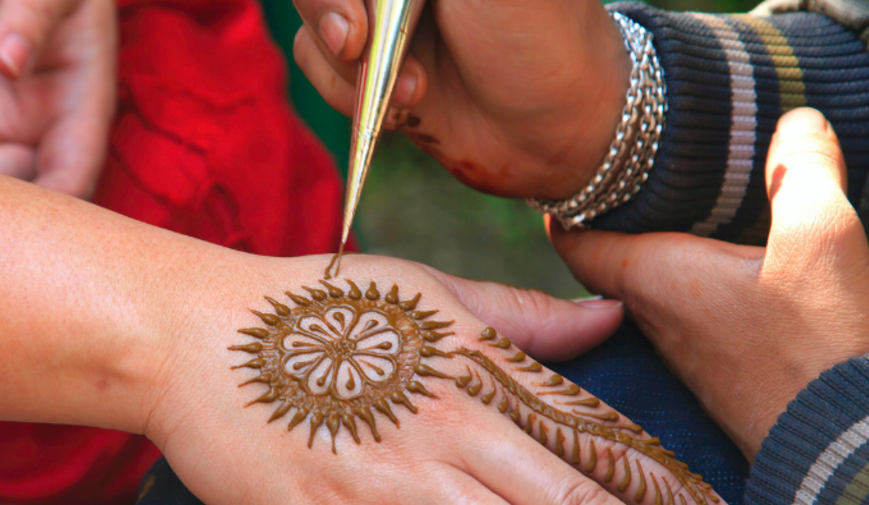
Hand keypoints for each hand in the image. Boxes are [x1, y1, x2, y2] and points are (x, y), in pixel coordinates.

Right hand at [141, 250, 752, 504]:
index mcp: (481, 365)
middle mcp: (454, 423)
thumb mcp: (423, 291)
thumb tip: (608, 314)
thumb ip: (520, 315)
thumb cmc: (313, 310)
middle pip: (574, 501)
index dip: (671, 491)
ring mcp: (397, 476)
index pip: (596, 436)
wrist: (197, 336)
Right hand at [290, 0, 628, 197]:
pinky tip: (406, 106)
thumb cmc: (539, 35)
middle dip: (332, 15)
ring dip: (350, 68)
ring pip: (311, 24)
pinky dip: (346, 93)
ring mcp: (379, 14)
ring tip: (416, 90)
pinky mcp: (370, 63)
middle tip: (359, 46)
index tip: (359, 20)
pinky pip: (317, 65)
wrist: (558, 129)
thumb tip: (380, 2)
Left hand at [551, 108, 868, 460]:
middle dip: (615, 217)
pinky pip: (691, 317)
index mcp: (653, 279)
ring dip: (660, 251)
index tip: (569, 167)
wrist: (849, 454)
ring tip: (684, 207)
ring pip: (651, 290)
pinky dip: (698, 285)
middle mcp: (653, 321)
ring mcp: (686, 355)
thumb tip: (794, 119)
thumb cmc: (821, 349)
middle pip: (609, 260)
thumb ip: (802, 170)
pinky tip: (735, 269)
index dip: (565, 200)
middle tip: (631, 175)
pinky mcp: (722, 377)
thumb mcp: (822, 238)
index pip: (573, 238)